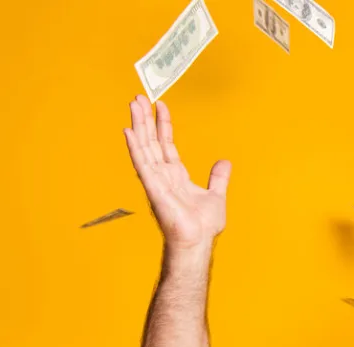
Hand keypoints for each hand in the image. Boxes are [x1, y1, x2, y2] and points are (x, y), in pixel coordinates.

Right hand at [123, 95, 230, 249]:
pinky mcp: (153, 188)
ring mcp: (156, 180)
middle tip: (139, 97)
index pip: (166, 144)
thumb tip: (225, 162)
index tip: (161, 105)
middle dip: (145, 119)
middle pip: (151, 141)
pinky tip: (128, 131)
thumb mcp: (216, 195)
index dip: (163, 124)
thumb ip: (218, 178)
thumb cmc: (202, 226)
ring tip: (133, 104)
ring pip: (144, 147)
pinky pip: (142, 164)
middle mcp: (163, 175)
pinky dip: (135, 147)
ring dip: (138, 125)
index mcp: (176, 175)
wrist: (198, 242)